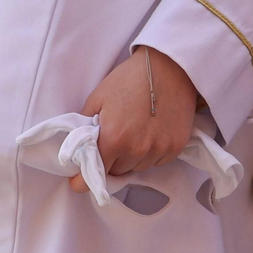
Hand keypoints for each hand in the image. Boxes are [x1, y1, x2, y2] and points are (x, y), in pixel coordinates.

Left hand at [70, 46, 197, 193]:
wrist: (170, 69)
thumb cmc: (130, 80)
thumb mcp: (98, 98)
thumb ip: (87, 127)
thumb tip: (82, 147)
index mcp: (114, 138)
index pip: (94, 174)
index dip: (83, 181)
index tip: (77, 184)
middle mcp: (137, 150)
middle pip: (118, 171)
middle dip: (111, 161)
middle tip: (112, 142)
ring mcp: (159, 150)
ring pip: (138, 168)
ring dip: (132, 158)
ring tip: (134, 134)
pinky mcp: (176, 148)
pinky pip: (156, 162)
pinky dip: (151, 154)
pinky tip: (151, 133)